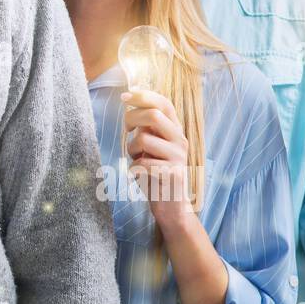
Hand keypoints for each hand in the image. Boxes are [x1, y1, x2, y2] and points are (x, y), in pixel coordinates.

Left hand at [122, 88, 192, 231]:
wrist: (171, 207)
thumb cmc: (155, 174)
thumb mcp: (151, 145)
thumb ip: (146, 126)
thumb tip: (130, 102)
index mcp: (175, 131)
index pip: (163, 103)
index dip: (143, 96)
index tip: (124, 96)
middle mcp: (180, 140)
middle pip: (153, 115)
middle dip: (132, 119)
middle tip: (126, 131)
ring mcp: (178, 157)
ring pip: (143, 139)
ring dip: (132, 150)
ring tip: (137, 160)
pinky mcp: (173, 174)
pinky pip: (141, 164)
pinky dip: (134, 169)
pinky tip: (140, 176)